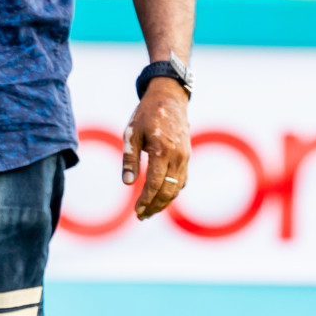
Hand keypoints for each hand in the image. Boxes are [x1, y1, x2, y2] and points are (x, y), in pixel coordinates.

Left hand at [123, 76, 190, 219]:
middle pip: (168, 191)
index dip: (146, 200)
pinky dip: (172, 191)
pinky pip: (182, 180)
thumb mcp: (131, 132)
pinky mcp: (188, 157)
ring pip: (177, 188)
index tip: (137, 211)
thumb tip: (127, 183)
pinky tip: (161, 196)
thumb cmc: (146, 115)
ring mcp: (185, 157)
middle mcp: (178, 156)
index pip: (154, 183)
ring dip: (165, 202)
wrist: (170, 99)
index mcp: (162, 150)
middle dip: (155, 206)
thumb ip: (129, 158)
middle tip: (141, 216)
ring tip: (150, 211)